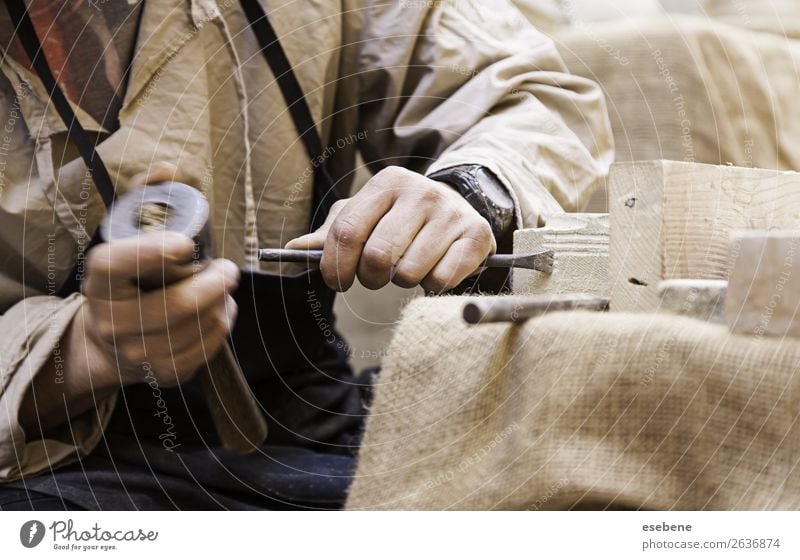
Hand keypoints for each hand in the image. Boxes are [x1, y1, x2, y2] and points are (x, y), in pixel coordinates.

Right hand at [81, 231, 239, 387]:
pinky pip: (213, 341)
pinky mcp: (166, 373)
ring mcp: (138, 354)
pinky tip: (215, 313)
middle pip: (180, 303)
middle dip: (217, 281)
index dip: (150, 252)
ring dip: (223, 301)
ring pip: (205, 321)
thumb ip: (151, 250)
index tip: (185, 243)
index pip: (114, 265)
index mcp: (100, 286)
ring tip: (218, 291)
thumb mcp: (124, 266)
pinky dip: (224, 321)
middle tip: (226, 268)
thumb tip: (196, 247)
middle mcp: (113, 324)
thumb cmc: (129, 294)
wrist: (112, 348)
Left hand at [286, 166, 495, 291]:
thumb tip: (292, 249)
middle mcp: (420, 191)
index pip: (348, 231)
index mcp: (387, 183)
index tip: (337, 281)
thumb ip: (332, 234)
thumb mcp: (367, 215)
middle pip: (378, 257)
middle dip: (370, 279)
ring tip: (411, 267)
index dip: (335, 266)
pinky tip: (435, 269)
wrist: (459, 206)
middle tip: (376, 277)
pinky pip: (441, 281)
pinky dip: (433, 286)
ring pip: (409, 273)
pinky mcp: (477, 235)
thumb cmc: (401, 217)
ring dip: (404, 282)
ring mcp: (450, 213)